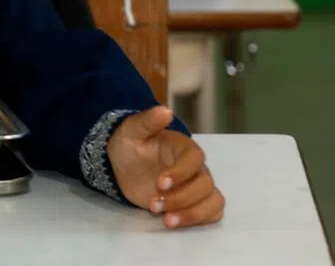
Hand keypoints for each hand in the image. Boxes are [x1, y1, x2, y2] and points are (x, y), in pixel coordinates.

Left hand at [107, 106, 224, 228]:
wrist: (122, 165)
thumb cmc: (129, 145)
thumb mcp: (132, 131)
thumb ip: (147, 121)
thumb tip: (166, 110)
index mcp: (183, 147)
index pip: (195, 158)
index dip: (181, 172)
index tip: (160, 183)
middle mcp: (195, 167)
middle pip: (205, 184)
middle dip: (181, 198)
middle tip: (153, 206)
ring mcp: (196, 186)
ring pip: (212, 201)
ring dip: (192, 214)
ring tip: (165, 221)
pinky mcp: (193, 203)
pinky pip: (212, 213)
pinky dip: (199, 220)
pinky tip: (176, 223)